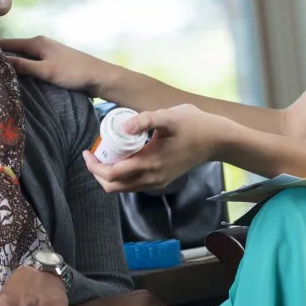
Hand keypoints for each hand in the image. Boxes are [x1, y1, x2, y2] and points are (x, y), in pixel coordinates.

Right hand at [0, 36, 112, 96]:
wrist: (99, 77)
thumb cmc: (74, 72)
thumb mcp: (46, 70)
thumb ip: (23, 66)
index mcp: (37, 42)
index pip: (7, 43)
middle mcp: (40, 44)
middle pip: (13, 49)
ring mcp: (46, 53)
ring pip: (21, 57)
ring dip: (9, 64)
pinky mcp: (51, 62)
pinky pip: (30, 63)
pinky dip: (20, 68)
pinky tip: (14, 76)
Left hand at [83, 104, 233, 192]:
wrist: (217, 139)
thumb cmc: (194, 124)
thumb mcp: (168, 116)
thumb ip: (145, 120)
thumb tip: (124, 126)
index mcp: (150, 164)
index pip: (111, 175)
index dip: (94, 165)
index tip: (88, 150)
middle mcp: (152, 179)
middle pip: (113, 186)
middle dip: (98, 172)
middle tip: (94, 153)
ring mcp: (157, 182)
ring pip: (123, 188)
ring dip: (109, 175)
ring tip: (106, 154)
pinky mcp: (162, 180)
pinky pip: (134, 184)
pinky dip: (122, 175)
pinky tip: (123, 156)